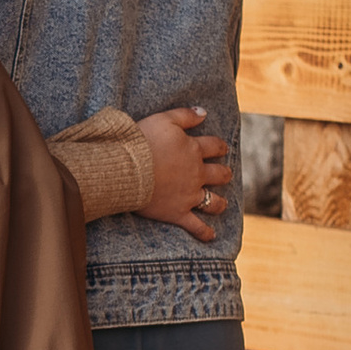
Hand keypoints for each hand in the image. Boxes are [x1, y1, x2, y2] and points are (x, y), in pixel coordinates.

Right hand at [135, 105, 231, 240]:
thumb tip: (203, 112)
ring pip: (213, 201)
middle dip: (224, 173)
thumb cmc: (142, 141)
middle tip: (224, 174)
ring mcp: (188, 195)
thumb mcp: (164, 119)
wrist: (125, 168)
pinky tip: (211, 236)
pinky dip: (204, 233)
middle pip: (219, 174)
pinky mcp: (177, 213)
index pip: (214, 146)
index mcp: (193, 150)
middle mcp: (196, 173)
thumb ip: (185, 115)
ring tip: (221, 204)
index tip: (221, 148)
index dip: (220, 146)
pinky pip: (195, 226)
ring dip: (219, 203)